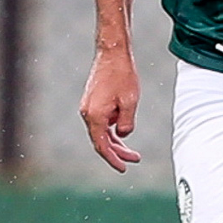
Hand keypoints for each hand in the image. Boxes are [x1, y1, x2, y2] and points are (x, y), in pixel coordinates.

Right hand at [79, 49, 141, 172]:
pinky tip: (122, 131)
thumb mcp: (130, 102)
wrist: (112, 53)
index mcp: (95, 116)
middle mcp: (87, 114)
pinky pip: (101, 122)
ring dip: (115, 141)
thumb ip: (126, 123)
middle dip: (118, 152)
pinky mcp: (91, 102)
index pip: (102, 146)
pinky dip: (111, 129)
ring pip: (101, 132)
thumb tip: (122, 134)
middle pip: (101, 141)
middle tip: (135, 159)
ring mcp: (88, 108)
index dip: (113, 159)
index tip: (124, 168)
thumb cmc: (122, 75)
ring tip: (131, 150)